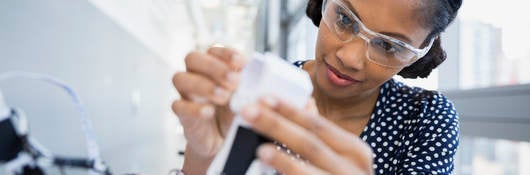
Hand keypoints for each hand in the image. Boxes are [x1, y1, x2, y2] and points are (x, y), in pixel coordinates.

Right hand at [171, 47, 245, 159]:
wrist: (224, 140)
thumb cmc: (235, 112)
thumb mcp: (246, 97)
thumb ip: (250, 84)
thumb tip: (261, 75)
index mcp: (213, 66)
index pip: (214, 50)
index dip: (226, 54)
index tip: (241, 62)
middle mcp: (196, 74)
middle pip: (193, 58)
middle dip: (214, 68)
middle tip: (235, 82)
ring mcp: (186, 93)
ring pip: (180, 78)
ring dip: (203, 85)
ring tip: (224, 97)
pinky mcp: (182, 113)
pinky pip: (178, 105)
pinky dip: (194, 108)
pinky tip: (209, 111)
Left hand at [240, 97, 373, 174]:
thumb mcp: (343, 156)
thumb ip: (321, 134)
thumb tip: (303, 103)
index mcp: (354, 151)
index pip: (317, 125)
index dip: (290, 111)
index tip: (264, 98)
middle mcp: (352, 170)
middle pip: (309, 144)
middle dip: (277, 126)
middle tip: (248, 112)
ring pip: (308, 173)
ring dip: (284, 161)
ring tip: (261, 150)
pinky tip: (266, 174)